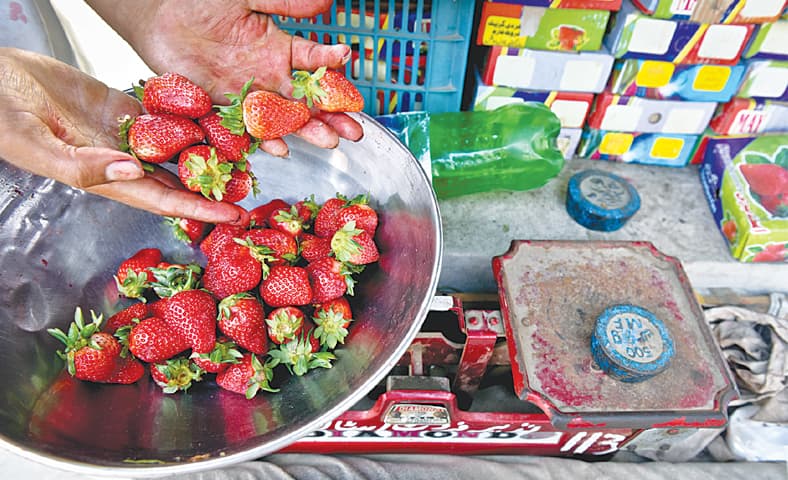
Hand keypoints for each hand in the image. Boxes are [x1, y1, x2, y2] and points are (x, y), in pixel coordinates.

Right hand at [0, 47, 249, 224]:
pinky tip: (219, 118)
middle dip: (214, 186)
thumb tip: (133, 170)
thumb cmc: (1, 119)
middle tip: (252, 187)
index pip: (162, 198)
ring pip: (176, 146)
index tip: (234, 214)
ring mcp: (124, 133)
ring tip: (247, 155)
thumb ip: (83, 165)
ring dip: (208, 152)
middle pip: (178, 178)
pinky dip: (190, 117)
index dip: (199, 208)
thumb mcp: (37, 147)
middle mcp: (121, 160)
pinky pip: (164, 114)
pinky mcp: (122, 106)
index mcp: (104, 178)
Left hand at [87, 0, 363, 156]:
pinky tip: (281, 148)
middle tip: (355, 129)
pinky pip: (249, 129)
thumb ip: (284, 3)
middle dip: (333, 114)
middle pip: (308, 99)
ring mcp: (250, 96)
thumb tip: (327, 3)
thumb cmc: (201, 4)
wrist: (158, 20)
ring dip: (308, 131)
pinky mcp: (226, 110)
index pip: (314, 59)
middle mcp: (270, 76)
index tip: (347, 59)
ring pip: (285, 118)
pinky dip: (264, 139)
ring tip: (331, 141)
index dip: (332, 61)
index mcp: (279, 48)